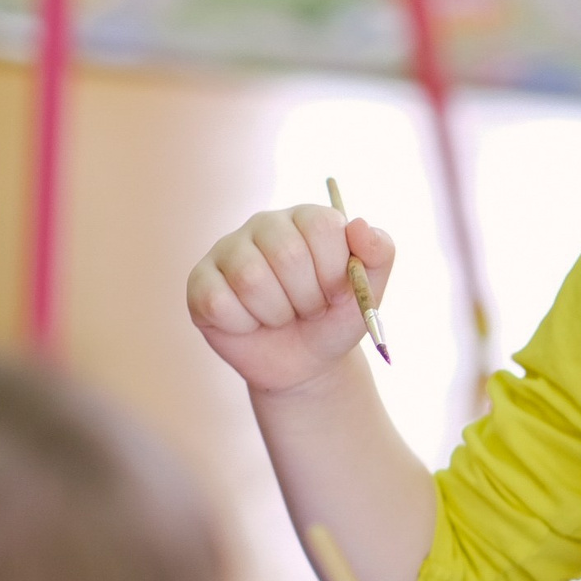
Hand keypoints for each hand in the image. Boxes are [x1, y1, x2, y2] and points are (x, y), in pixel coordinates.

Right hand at [187, 206, 392, 394]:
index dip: (335, 270)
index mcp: (307, 218)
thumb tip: (359, 224)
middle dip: (308, 297)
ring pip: (251, 279)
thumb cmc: (334, 318)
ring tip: (282, 315)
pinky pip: (220, 302)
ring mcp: (227, 250)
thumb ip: (380, 252)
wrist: (306, 363)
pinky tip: (251, 322)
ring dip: (277, 313)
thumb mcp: (370, 291)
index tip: (336, 291)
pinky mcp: (200, 282)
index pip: (323, 226)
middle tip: (309, 309)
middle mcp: (264, 224)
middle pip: (286, 253)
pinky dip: (245, 325)